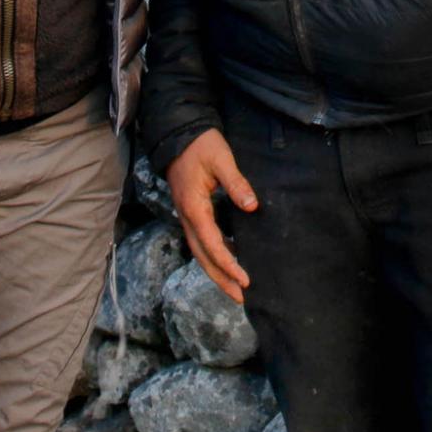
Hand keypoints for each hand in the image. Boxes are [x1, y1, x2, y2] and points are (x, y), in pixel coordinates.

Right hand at [166, 128, 257, 303]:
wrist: (179, 133)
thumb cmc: (201, 144)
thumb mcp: (221, 159)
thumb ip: (236, 183)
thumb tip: (252, 206)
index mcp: (194, 207)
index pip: (212, 243)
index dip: (228, 263)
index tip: (245, 279)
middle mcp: (187, 216)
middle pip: (202, 257)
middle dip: (220, 279)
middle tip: (241, 298)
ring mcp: (187, 215)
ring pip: (200, 252)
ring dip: (216, 271)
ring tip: (236, 289)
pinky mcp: (191, 212)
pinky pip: (201, 241)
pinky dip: (214, 255)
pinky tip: (231, 259)